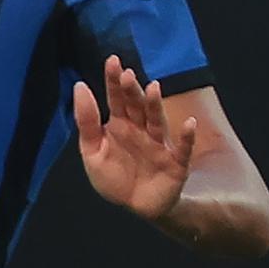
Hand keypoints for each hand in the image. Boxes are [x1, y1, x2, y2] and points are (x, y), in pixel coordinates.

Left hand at [71, 57, 193, 222]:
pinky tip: (188, 123)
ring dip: (156, 106)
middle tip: (127, 74)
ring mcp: (159, 145)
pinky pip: (182, 149)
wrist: (136, 206)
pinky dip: (186, 137)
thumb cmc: (115, 177)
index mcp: (120, 125)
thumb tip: (80, 86)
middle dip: (132, 91)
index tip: (112, 61)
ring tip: (153, 88)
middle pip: (137, 107)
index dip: (114, 81)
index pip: (117, 99)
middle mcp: (141, 130)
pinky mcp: (175, 163)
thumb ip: (87, 122)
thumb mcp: (92, 151)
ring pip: (157, 122)